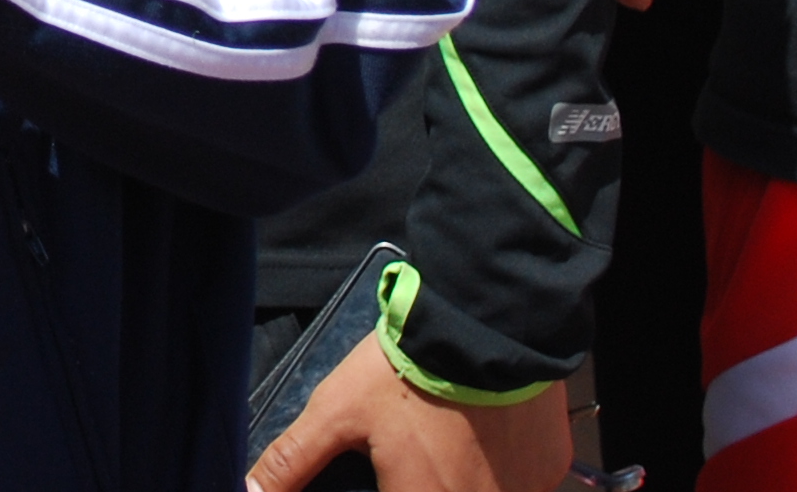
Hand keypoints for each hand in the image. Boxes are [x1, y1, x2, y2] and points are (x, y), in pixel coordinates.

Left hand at [247, 336, 569, 491]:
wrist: (485, 322)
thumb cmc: (409, 371)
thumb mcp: (337, 412)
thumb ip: (293, 460)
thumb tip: (250, 488)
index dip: (384, 490)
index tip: (386, 476)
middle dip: (416, 480)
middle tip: (412, 457)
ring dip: (456, 477)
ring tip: (441, 440)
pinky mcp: (546, 471)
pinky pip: (520, 483)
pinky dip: (498, 470)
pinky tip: (478, 436)